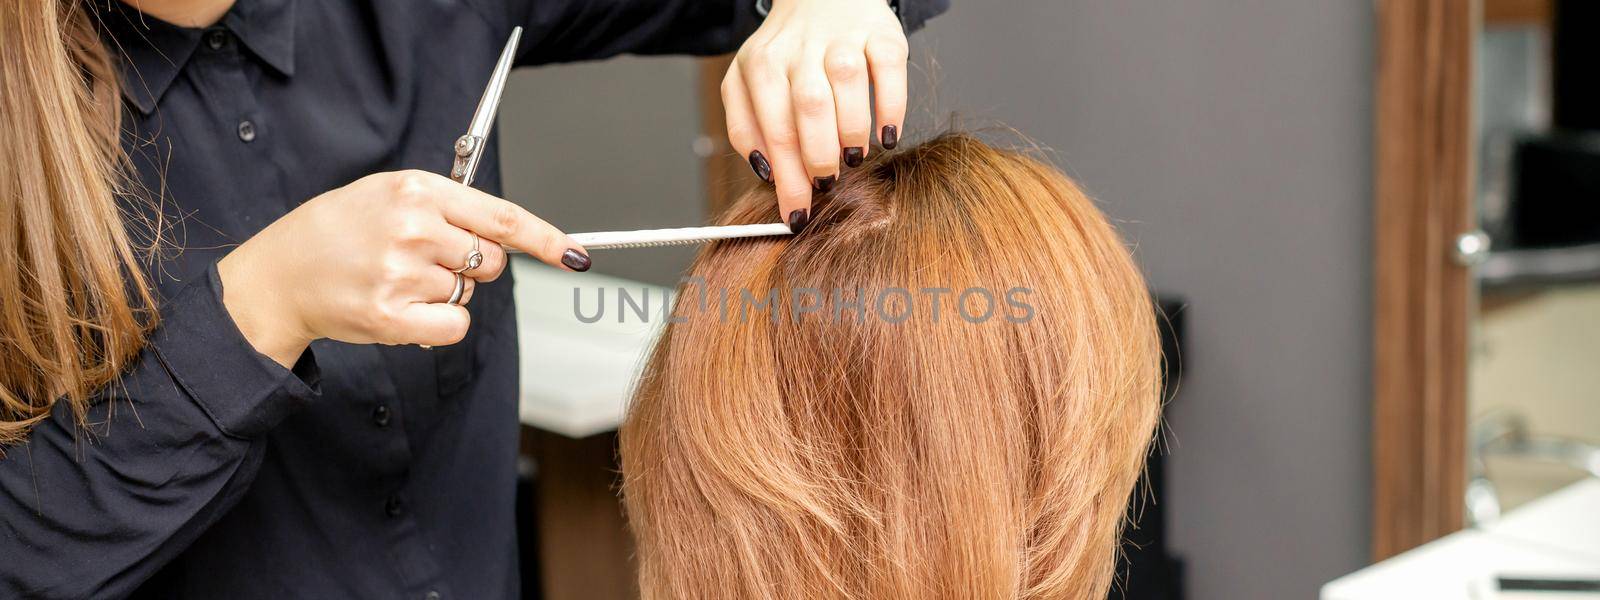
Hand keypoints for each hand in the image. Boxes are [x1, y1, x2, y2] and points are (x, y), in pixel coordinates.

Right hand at [218, 170, 590, 365]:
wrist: (279, 274)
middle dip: (472, 267)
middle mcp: (413, 228)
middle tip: (423, 261)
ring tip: (394, 280)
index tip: (576, 254)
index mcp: (417, 190)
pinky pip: (453, 327)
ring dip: (442, 295)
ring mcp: (403, 274)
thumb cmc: (339, 232)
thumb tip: (508, 234)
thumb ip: (448, 207)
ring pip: (468, 295)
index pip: (502, 217)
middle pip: (492, 261)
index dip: (546, 238)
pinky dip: (437, 326)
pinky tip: (400, 310)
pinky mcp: (393, 317)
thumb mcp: (389, 194)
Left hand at [723, 0, 906, 228]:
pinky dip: (891, 106)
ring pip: (847, 84)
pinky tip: (886, 134)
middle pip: (808, 107)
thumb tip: (767, 174)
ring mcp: (842, 39)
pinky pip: (889, 69)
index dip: (787, 179)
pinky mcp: (881, 34)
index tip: (796, 214)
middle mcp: (801, 50)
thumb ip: (746, 128)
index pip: (774, 130)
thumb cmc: (787, 57)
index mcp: (762, 67)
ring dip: (852, 131)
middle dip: (818, 156)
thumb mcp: (747, 85)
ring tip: (852, 157)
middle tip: (826, 184)